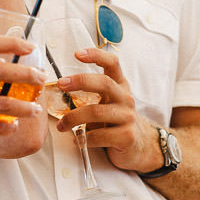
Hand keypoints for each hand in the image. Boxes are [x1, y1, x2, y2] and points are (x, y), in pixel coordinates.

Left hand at [53, 46, 162, 173]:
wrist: (138, 145)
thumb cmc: (115, 120)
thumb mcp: (109, 101)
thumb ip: (92, 91)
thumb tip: (61, 86)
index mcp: (120, 85)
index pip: (112, 63)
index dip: (96, 55)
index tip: (77, 54)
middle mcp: (126, 98)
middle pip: (104, 83)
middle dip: (80, 81)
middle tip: (61, 84)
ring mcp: (128, 117)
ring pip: (96, 112)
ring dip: (73, 118)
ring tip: (62, 126)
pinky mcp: (126, 136)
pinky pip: (99, 136)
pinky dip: (84, 138)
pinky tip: (77, 139)